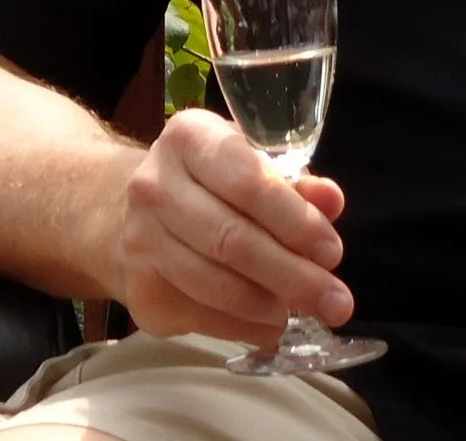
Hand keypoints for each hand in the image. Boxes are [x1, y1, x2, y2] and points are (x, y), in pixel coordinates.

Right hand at [102, 107, 352, 343]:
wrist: (129, 213)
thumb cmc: (212, 182)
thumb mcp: (253, 163)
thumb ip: (297, 182)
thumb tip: (331, 203)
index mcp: (191, 139)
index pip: (248, 183)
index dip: (295, 221)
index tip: (333, 252)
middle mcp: (155, 186)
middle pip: (231, 240)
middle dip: (292, 276)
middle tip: (336, 303)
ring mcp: (140, 240)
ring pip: (213, 285)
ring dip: (267, 306)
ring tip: (302, 313)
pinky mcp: (138, 288)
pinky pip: (198, 315)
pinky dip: (241, 327)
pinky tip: (269, 326)